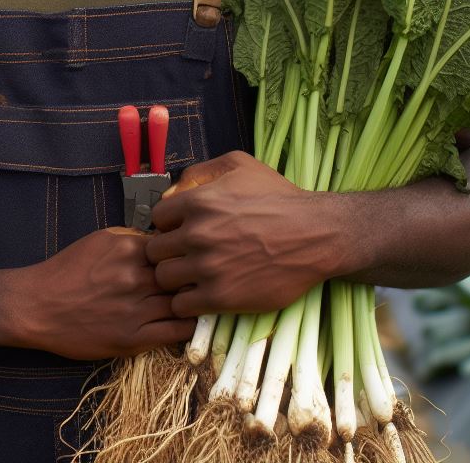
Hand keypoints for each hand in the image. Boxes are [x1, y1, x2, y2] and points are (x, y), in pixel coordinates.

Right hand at [17, 228, 194, 358]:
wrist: (37, 306)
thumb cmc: (68, 270)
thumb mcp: (100, 239)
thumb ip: (134, 237)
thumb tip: (163, 239)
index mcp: (129, 249)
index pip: (174, 248)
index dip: (185, 253)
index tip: (191, 256)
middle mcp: (135, 278)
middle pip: (182, 275)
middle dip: (194, 276)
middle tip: (205, 277)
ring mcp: (135, 310)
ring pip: (183, 303)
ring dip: (195, 300)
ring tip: (203, 298)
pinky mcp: (132, 339)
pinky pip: (175, 332)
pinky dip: (188, 325)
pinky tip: (191, 319)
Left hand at [146, 151, 343, 316]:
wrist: (315, 235)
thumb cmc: (278, 197)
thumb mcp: (239, 165)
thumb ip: (200, 171)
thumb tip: (173, 191)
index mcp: (198, 202)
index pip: (157, 218)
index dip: (168, 225)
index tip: (182, 231)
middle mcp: (198, 234)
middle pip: (155, 251)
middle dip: (167, 252)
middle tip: (185, 255)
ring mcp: (208, 267)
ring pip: (163, 279)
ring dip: (175, 278)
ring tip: (193, 276)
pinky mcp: (221, 297)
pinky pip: (181, 305)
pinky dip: (187, 302)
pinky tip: (203, 293)